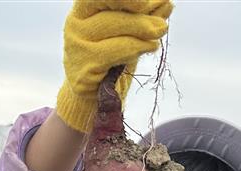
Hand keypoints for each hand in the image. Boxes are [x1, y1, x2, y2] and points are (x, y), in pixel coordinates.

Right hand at [57, 0, 173, 131]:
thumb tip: (165, 4)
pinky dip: (135, 49)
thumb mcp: (129, 29)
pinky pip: (113, 55)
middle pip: (110, 13)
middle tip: (162, 25)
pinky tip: (149, 47)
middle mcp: (75, 25)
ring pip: (113, 32)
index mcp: (84, 9)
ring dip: (142, 33)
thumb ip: (143, 15)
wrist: (97, 92)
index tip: (145, 3)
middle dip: (141, 18)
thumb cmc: (113, 52)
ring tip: (159, 34)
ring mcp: (76, 49)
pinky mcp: (83, 72)